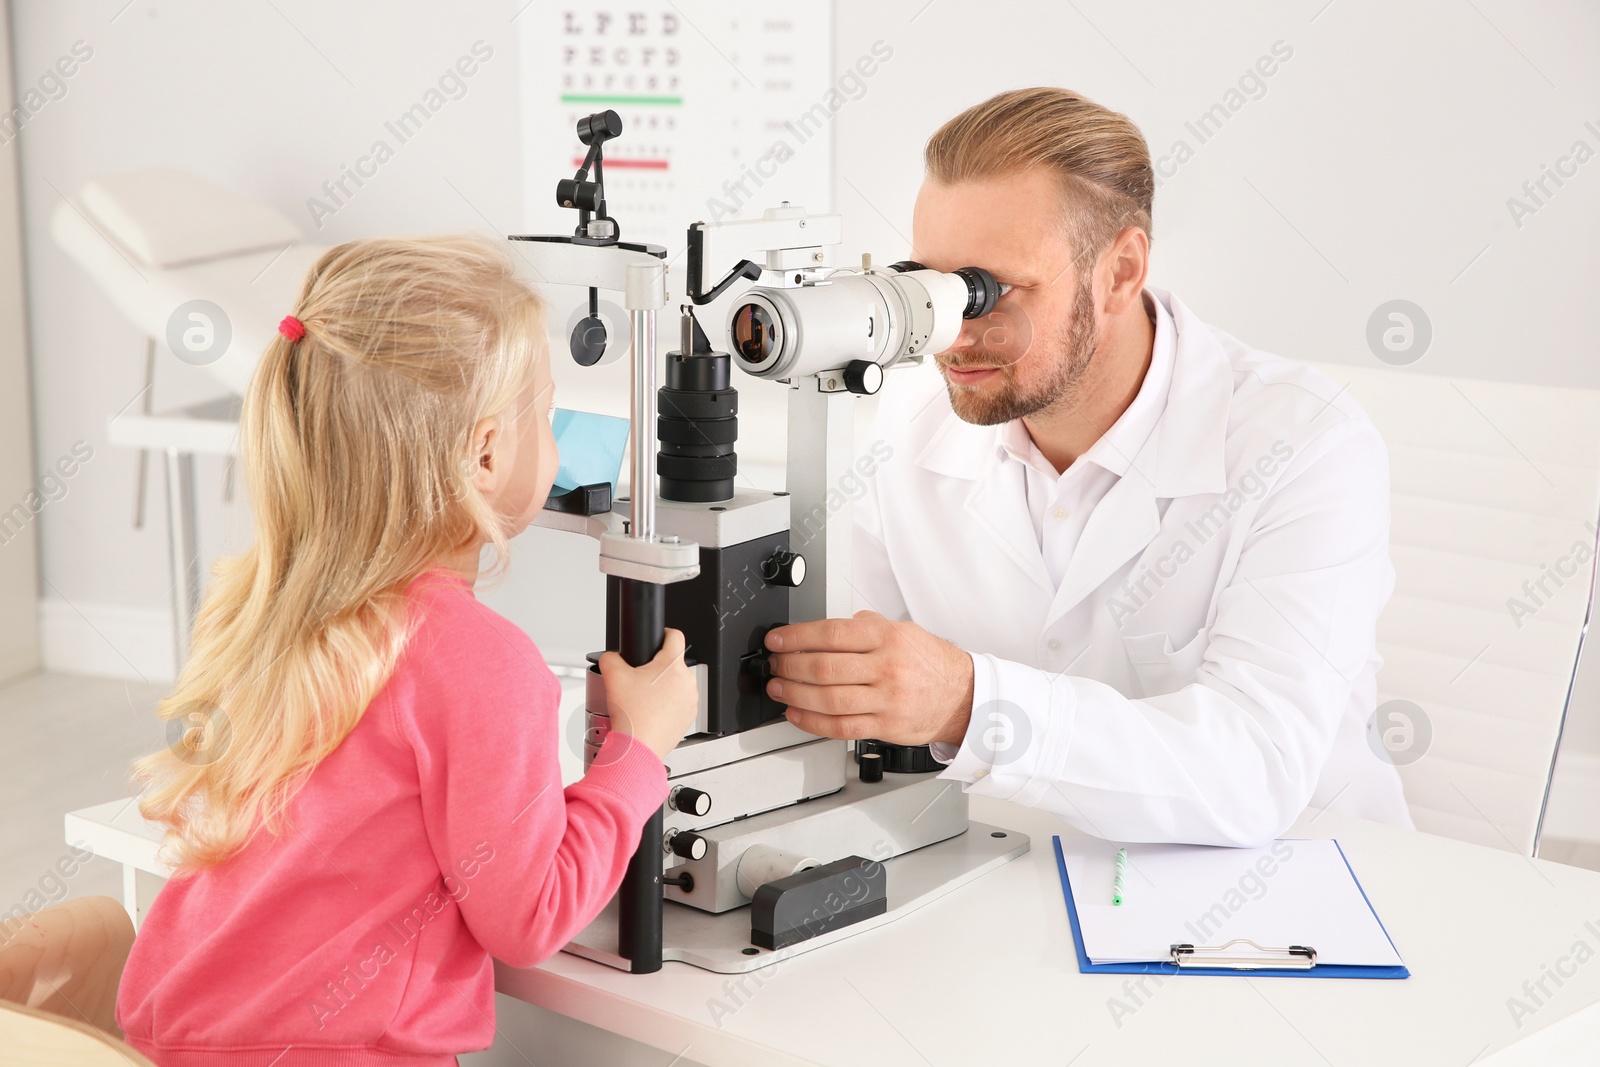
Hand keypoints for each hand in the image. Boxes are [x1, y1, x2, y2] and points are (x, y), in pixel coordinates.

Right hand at [598, 628, 697, 760]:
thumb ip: (610, 657)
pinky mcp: (689, 715)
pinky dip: (667, 703)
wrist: (638, 748)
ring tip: (644, 698)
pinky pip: (679, 701)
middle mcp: (687, 681)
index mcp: (672, 666)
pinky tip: (652, 710)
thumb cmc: (632, 716)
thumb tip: (611, 656)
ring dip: (663, 686)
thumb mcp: (613, 677)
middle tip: (639, 679)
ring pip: (676, 683)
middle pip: (673, 663)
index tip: (658, 637)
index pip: (675, 636)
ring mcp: (691, 700)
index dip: (663, 633)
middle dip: (656, 668)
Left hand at [764, 611, 973, 745]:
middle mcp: (886, 667)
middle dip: (789, 666)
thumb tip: (828, 627)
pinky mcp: (884, 726)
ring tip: (778, 688)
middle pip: (824, 667)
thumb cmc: (930, 663)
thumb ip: (866, 626)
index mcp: (887, 638)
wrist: (963, 697)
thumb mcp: (903, 631)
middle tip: (774, 664)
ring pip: (828, 698)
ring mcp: (885, 699)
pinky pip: (840, 726)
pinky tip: (795, 714)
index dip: (797, 637)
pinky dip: (811, 722)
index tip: (777, 640)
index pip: (832, 633)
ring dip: (794, 694)